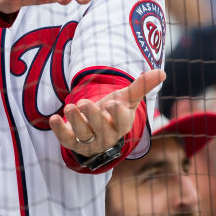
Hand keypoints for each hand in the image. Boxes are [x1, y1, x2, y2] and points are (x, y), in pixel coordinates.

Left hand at [49, 69, 165, 155]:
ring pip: (83, 135)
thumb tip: (161, 72)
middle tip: (84, 103)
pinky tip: (54, 118)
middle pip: (101, 129)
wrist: (96, 127)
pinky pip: (66, 140)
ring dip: (75, 121)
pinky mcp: (73, 143)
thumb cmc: (113, 111)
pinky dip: (59, 130)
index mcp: (122, 124)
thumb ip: (141, 86)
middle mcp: (107, 136)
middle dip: (93, 117)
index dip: (117, 114)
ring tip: (70, 106)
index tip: (112, 104)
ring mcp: (89, 142)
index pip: (122, 122)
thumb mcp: (126, 98)